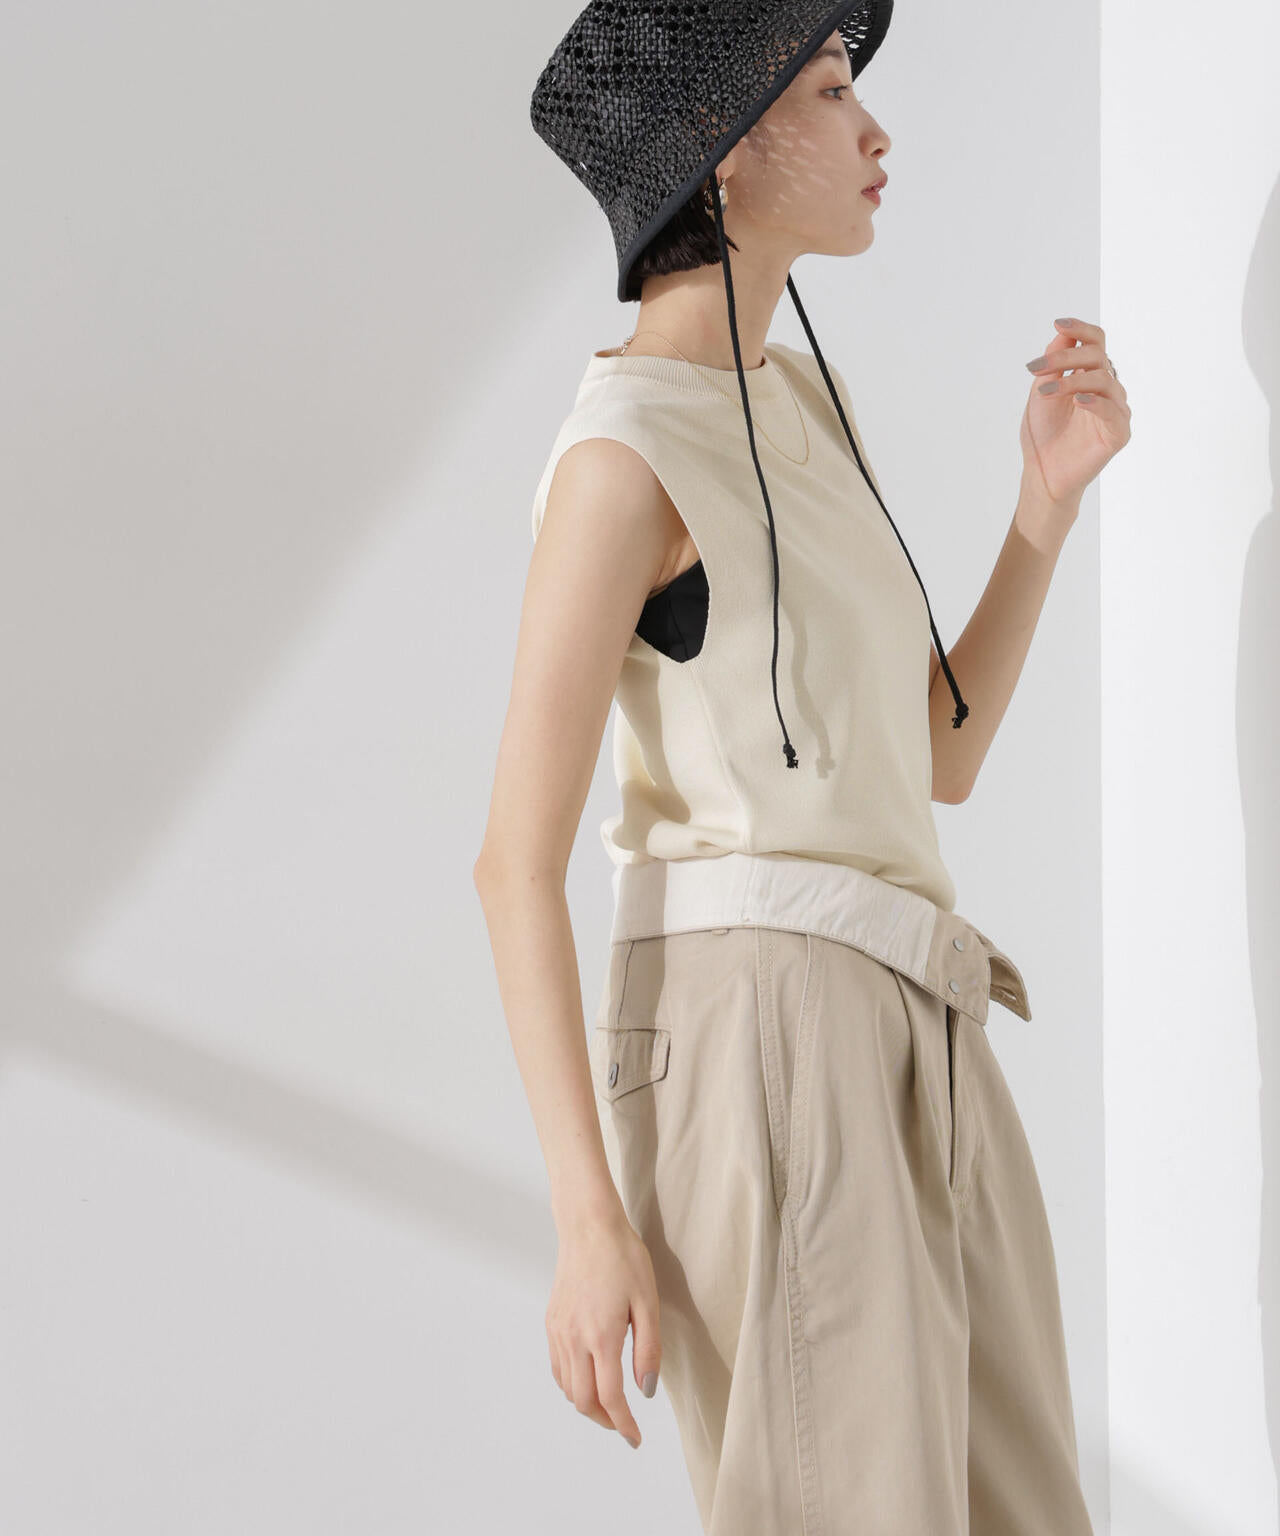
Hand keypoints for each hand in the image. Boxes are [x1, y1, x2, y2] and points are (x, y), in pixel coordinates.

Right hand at [545, 1203, 661, 1449]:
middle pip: (583, 1401)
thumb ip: (648, 1350)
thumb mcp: (647, 1301)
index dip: (624, 1425)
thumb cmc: (623, 1258)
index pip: (610, 1397)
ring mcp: (559, 1331)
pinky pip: (558, 1367)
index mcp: (601, 1336)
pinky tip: (588, 1378)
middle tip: (625, 1425)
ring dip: (587, 1405)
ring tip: (610, 1405)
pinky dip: (571, 1384)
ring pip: (567, 1388)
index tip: (635, 1439)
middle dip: (605, 1420)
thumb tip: (645, 1391)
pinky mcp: (552, 1322)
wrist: (589, 1226)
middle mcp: (574, 1339)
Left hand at [1020, 317, 1131, 506]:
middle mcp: (1107, 388)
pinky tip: (1076, 401)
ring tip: (1044, 393)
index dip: (1080, 330)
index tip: (1059, 323)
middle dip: (1065, 359)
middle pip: (1097, 357)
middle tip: (1035, 369)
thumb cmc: (1043, 434)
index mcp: (1090, 375)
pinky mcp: (1119, 432)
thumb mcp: (1042, 391)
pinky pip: (1112, 409)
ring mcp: (1115, 409)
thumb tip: (1062, 331)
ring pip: (1103, 379)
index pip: (1095, 342)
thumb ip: (1054, 364)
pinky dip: (1094, 401)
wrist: (1042, 473)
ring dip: (1071, 382)